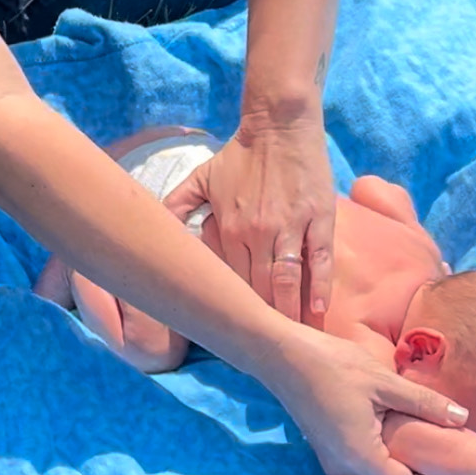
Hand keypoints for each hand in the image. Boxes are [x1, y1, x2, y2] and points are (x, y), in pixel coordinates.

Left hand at [164, 116, 335, 321]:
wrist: (278, 123)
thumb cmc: (239, 154)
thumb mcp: (200, 178)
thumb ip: (176, 206)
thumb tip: (154, 230)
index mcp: (229, 228)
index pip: (232, 282)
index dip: (236, 310)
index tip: (238, 335)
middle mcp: (259, 232)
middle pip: (261, 289)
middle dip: (264, 322)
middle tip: (268, 351)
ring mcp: (291, 226)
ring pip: (289, 280)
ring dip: (291, 313)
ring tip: (295, 341)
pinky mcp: (319, 218)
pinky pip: (321, 259)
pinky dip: (320, 287)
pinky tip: (318, 311)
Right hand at [266, 321, 469, 474]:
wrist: (280, 354)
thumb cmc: (331, 365)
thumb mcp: (384, 381)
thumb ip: (425, 403)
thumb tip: (463, 418)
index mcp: (361, 458)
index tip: (451, 454)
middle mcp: (345, 470)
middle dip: (420, 467)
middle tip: (440, 440)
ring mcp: (332, 461)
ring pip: (377, 474)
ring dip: (400, 458)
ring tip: (418, 428)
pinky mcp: (326, 449)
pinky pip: (362, 462)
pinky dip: (381, 450)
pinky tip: (389, 423)